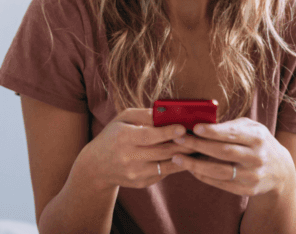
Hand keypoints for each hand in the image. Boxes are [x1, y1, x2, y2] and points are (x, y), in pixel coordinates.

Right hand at [78, 108, 197, 190]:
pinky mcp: (141, 183)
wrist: (96, 166)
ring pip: (166, 165)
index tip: (183, 127)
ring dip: (184, 156)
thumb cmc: (113, 135)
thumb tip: (166, 111)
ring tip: (198, 146)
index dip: (167, 132)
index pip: (149, 136)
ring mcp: (135, 174)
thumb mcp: (123, 118)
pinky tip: (187, 156)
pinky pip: (163, 173)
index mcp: (123, 138)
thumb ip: (144, 114)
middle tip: (199, 136)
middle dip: (183, 144)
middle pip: (162, 152)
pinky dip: (176, 164)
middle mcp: (129, 158)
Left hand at [170, 117, 294, 196]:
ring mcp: (252, 175)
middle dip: (198, 145)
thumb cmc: (259, 142)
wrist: (281, 171)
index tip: (194, 127)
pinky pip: (220, 184)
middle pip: (223, 152)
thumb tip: (203, 123)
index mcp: (257, 137)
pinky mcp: (247, 190)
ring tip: (177, 158)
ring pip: (219, 171)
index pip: (232, 134)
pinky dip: (203, 176)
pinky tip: (190, 169)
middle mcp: (256, 157)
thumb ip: (232, 125)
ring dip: (195, 165)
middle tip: (178, 139)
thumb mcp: (252, 128)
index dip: (212, 131)